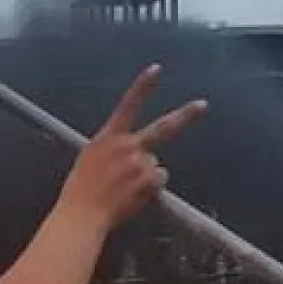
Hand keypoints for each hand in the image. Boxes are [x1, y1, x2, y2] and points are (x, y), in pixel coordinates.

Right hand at [57, 64, 207, 229]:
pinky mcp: (150, 181)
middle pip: (163, 127)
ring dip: (145, 176)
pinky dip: (148, 189)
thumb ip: (112, 149)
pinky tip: (130, 196)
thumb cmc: (80, 190)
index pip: (128, 105)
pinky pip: (158, 182)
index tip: (156, 68)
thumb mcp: (89, 159)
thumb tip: (136, 152)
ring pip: (154, 165)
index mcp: (108, 137)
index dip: (143, 86)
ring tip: (123, 190)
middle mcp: (127, 146)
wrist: (82, 214)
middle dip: (185, 115)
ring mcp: (141, 163)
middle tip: (202, 105)